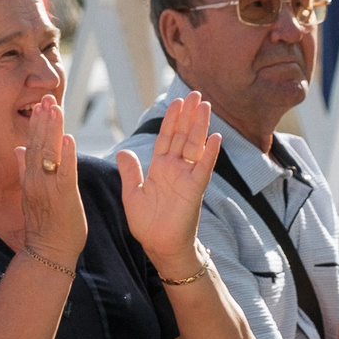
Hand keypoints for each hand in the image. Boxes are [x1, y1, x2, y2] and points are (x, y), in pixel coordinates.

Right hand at [13, 97, 87, 268]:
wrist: (48, 253)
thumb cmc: (44, 226)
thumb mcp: (30, 194)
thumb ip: (24, 170)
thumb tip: (18, 150)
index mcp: (29, 178)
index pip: (32, 145)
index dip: (36, 124)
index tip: (41, 105)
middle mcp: (35, 180)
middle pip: (38, 144)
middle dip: (43, 120)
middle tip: (47, 98)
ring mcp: (47, 188)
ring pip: (48, 154)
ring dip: (52, 130)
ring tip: (54, 109)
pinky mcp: (62, 197)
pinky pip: (64, 172)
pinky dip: (66, 155)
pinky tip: (68, 138)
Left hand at [116, 91, 220, 269]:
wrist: (159, 246)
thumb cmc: (147, 223)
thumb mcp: (132, 194)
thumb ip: (130, 172)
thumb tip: (123, 151)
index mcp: (159, 168)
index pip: (166, 137)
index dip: (171, 119)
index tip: (177, 101)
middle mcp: (175, 169)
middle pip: (182, 135)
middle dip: (188, 115)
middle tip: (195, 93)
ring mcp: (186, 177)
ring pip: (194, 145)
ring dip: (199, 126)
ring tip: (204, 106)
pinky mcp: (194, 189)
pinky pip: (203, 168)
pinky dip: (209, 153)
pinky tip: (215, 136)